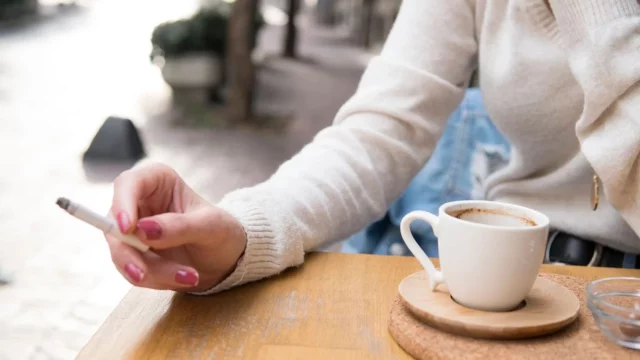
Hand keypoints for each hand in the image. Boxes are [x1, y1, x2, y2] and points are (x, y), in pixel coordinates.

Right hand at [106, 162, 246, 291]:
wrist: (227, 258)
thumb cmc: (222, 232)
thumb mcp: (211, 226)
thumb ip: (180, 226)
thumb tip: (143, 230)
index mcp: (158, 181)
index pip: (127, 184)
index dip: (121, 204)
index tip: (128, 228)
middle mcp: (140, 203)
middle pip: (114, 225)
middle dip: (129, 253)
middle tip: (144, 274)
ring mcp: (134, 231)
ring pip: (122, 253)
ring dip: (152, 271)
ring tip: (189, 277)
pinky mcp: (134, 255)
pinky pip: (133, 270)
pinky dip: (156, 279)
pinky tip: (184, 278)